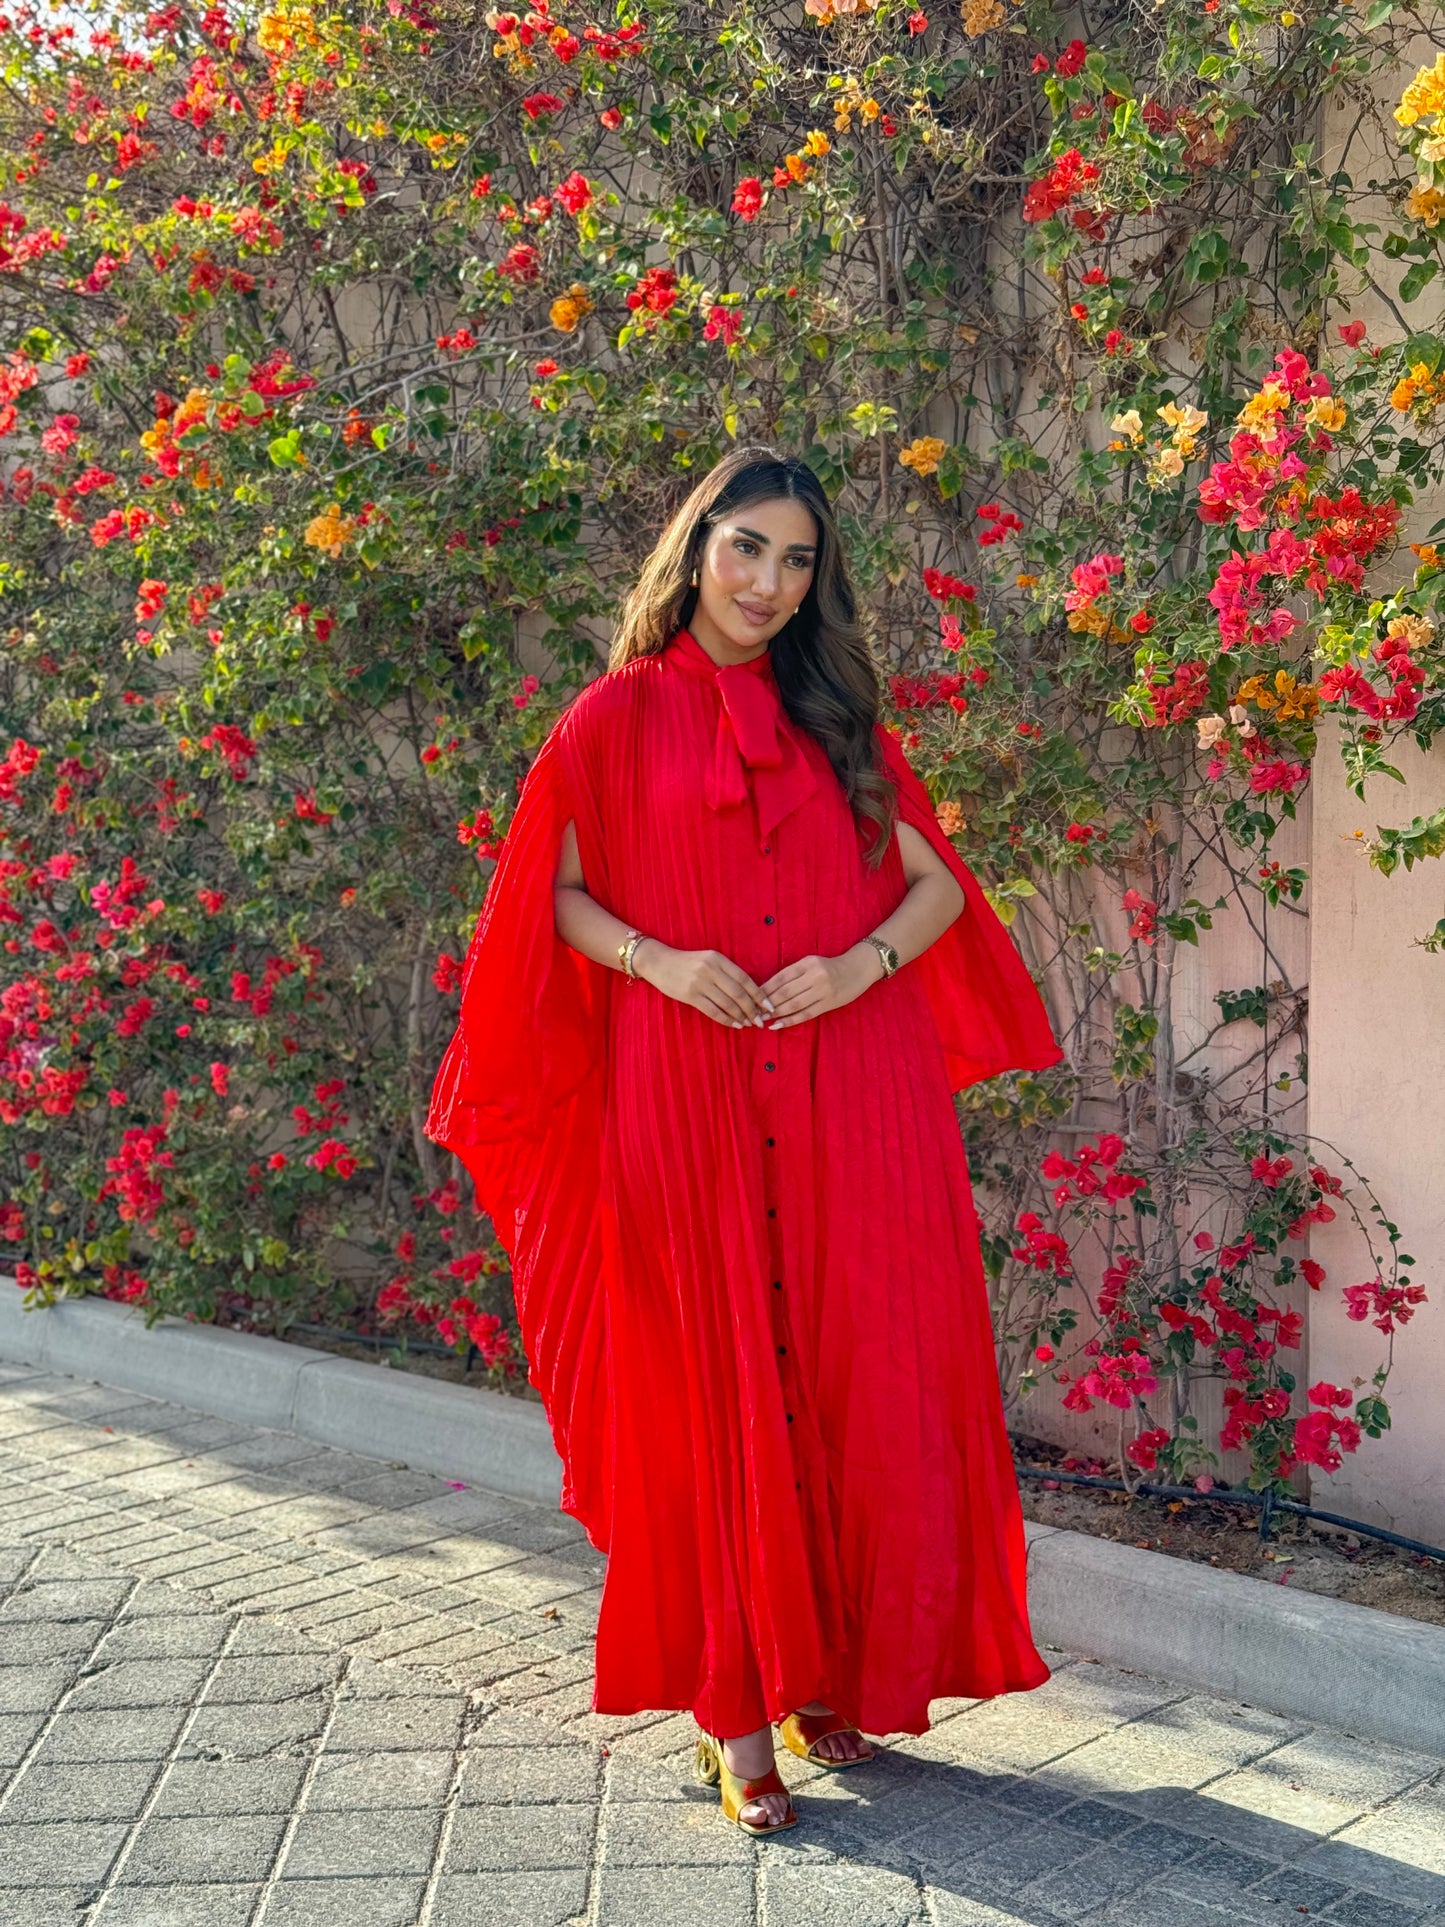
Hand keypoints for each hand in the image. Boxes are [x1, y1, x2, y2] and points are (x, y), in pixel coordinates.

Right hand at [632, 940, 773, 1027]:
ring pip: (727, 1003)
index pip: (744, 978)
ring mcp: (700, 982)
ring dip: (741, 1016)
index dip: (758, 994)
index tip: (768, 1006)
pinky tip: (734, 1024)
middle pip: (738, 993)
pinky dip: (726, 1019)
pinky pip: (713, 1010)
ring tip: (749, 1024)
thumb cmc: (686, 963)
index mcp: (718, 959)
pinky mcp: (690, 995)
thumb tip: (748, 993)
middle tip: (760, 1020)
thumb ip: (725, 972)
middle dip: (752, 1009)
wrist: (659, 962)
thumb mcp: (708, 960)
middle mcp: (710, 969)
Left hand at [758, 943, 882, 1029]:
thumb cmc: (830, 967)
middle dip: (767, 1003)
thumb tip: (768, 989)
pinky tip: (777, 1025)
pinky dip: (790, 1020)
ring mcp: (823, 990)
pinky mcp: (829, 1003)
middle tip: (753, 1011)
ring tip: (762, 1019)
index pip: (781, 977)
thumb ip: (793, 974)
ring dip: (776, 1013)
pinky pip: (806, 1014)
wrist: (858, 969)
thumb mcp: (811, 963)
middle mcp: (814, 976)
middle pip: (785, 992)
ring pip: (794, 1004)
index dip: (765, 989)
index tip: (752, 997)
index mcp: (807, 963)